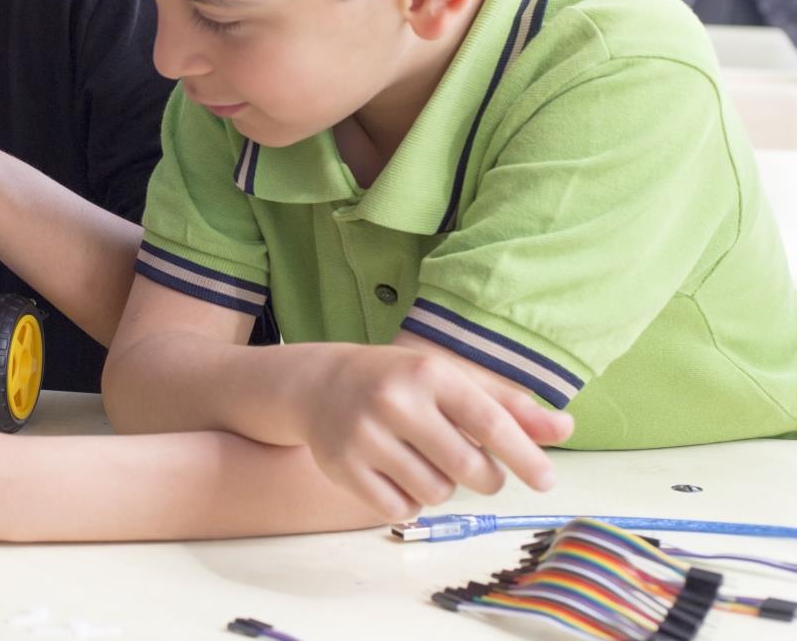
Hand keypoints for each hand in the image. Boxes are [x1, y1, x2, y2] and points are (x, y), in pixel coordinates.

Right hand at [299, 345, 573, 521]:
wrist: (318, 384)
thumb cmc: (401, 382)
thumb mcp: (451, 381)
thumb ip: (508, 406)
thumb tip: (565, 428)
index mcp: (428, 372)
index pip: (490, 422)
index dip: (525, 456)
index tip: (547, 481)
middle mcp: (394, 400)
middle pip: (468, 468)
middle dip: (484, 477)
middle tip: (476, 469)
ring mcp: (364, 435)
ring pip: (436, 493)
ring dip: (442, 487)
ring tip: (424, 461)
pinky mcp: (343, 467)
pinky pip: (401, 509)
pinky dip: (410, 502)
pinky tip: (397, 475)